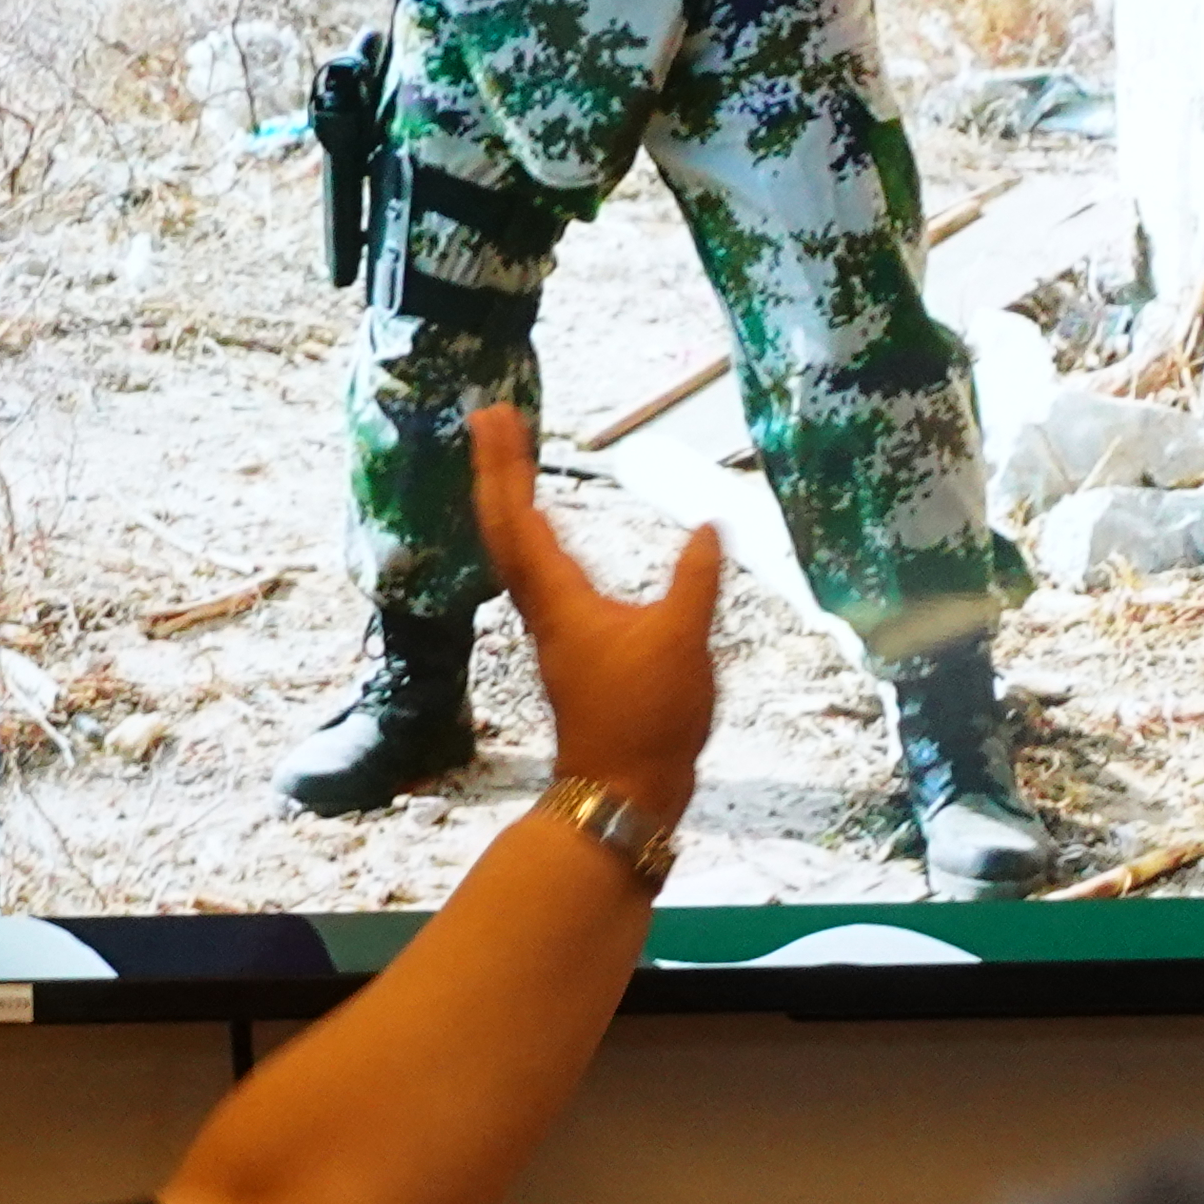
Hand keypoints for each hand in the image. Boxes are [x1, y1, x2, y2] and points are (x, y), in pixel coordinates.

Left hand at [471, 405, 717, 819]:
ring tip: (513, 457)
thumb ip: (694, 581)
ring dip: (511, 498)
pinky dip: (533, 535)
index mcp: (559, 598)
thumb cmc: (646, 718)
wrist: (623, 789)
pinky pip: (537, 572)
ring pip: (516, 549)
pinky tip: (546, 532)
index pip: (520, 516)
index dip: (505, 463)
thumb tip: (708, 526)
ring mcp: (553, 627)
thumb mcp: (681, 642)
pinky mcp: (568, 644)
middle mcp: (543, 607)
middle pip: (506, 525)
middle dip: (498, 468)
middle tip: (494, 416)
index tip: (495, 414)